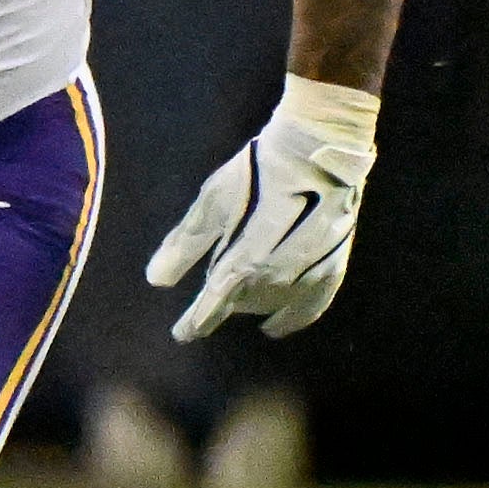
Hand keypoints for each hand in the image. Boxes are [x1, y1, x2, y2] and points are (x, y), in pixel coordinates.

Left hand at [146, 76, 379, 340]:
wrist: (316, 153)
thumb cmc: (255, 173)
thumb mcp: (211, 204)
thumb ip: (184, 245)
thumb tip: (156, 281)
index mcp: (240, 266)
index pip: (211, 309)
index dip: (194, 324)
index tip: (183, 334)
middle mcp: (273, 281)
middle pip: (241, 306)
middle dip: (224, 305)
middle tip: (212, 303)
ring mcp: (306, 277)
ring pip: (273, 307)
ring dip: (254, 307)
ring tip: (243, 304)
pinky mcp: (332, 268)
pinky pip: (311, 308)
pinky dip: (292, 318)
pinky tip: (280, 324)